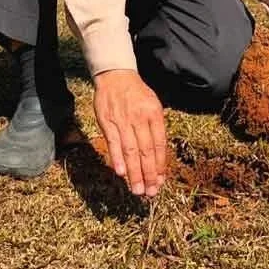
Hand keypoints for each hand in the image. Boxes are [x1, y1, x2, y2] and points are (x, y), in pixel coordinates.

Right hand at [92, 69, 166, 196]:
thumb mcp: (154, 105)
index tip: (161, 182)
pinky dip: (117, 158)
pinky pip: (113, 143)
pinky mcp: (107, 122)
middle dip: (149, 174)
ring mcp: (123, 120)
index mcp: (155, 114)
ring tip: (138, 190)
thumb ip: (156, 128)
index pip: (160, 144)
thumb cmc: (137, 94)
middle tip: (150, 193)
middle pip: (146, 151)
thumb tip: (160, 156)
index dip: (161, 165)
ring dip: (134, 172)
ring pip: (131, 150)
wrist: (115, 75)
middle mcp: (140, 118)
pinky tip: (121, 172)